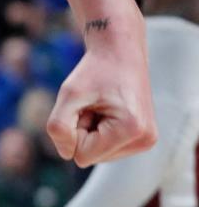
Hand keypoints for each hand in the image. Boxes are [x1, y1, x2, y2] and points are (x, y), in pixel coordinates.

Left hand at [46, 31, 156, 165]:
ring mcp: (147, 141)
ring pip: (100, 153)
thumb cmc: (94, 70)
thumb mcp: (69, 93)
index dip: (74, 129)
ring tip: (102, 104)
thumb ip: (59, 126)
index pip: (83, 156)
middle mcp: (145, 140)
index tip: (85, 103)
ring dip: (93, 129)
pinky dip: (102, 129)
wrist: (119, 50)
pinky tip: (109, 108)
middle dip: (85, 129)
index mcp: (131, 130)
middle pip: (93, 156)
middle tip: (93, 102)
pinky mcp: (144, 138)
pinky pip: (109, 147)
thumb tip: (66, 154)